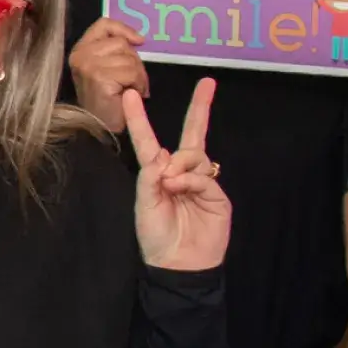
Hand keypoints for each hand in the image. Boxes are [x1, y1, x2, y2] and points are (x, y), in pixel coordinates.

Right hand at [66, 15, 149, 129]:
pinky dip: (138, 84)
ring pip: (129, 58)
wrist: (102, 127)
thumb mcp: (108, 66)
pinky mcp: (100, 78)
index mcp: (80, 49)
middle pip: (121, 43)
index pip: (103, 24)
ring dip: (138, 75)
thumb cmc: (107, 99)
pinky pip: (131, 72)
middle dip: (134, 61)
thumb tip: (139, 38)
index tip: (140, 41)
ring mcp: (88, 66)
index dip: (124, 29)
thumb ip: (116, 49)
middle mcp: (80, 55)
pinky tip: (131, 94)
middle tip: (133, 80)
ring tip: (131, 88)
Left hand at [125, 78, 229, 270]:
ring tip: (171, 185)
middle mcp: (180, 172)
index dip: (139, 118)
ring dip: (181, 163)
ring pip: (194, 154)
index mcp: (157, 174)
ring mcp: (201, 182)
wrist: (179, 265)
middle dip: (200, 108)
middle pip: (191, 134)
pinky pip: (204, 174)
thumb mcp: (144, 205)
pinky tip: (180, 188)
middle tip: (208, 83)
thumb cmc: (157, 237)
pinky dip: (191, 178)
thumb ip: (150, 178)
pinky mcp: (217, 194)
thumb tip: (166, 156)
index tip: (130, 94)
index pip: (148, 140)